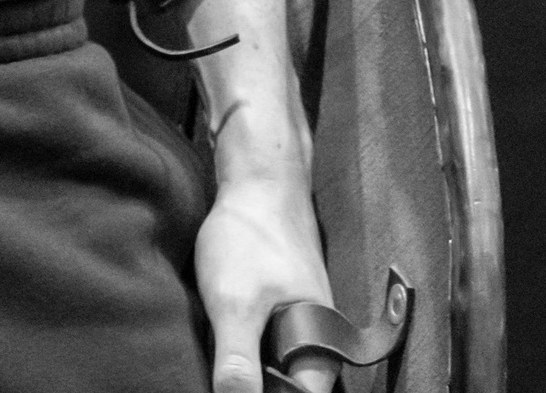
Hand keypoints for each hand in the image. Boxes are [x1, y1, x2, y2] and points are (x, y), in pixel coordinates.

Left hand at [192, 163, 332, 392]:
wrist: (257, 175)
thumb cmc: (251, 234)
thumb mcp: (235, 302)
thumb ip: (237, 362)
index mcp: (323, 346)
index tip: (237, 390)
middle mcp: (319, 338)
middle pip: (288, 385)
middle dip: (258, 383)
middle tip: (224, 372)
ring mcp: (300, 319)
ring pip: (275, 364)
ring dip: (250, 366)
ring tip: (223, 356)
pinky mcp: (281, 304)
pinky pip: (266, 341)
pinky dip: (246, 345)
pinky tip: (224, 337)